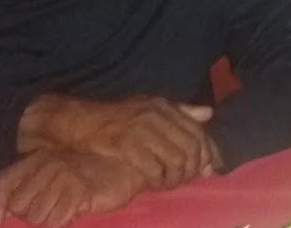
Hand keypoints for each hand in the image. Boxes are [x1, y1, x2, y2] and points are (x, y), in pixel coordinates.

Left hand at [0, 148, 144, 227]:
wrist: (127, 166)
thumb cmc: (91, 173)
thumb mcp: (56, 174)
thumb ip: (29, 191)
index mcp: (38, 158)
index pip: (3, 182)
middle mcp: (47, 164)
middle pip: (19, 206)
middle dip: (33, 214)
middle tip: (54, 207)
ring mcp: (62, 176)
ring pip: (37, 217)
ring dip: (51, 219)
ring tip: (67, 208)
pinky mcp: (77, 191)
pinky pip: (56, 221)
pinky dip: (64, 221)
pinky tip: (76, 212)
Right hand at [18, 95, 221, 190]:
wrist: (82, 123)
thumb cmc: (119, 118)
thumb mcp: (150, 107)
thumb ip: (181, 110)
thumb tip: (208, 113)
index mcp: (164, 106)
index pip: (198, 132)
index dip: (207, 154)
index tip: (208, 169)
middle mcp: (156, 116)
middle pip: (190, 149)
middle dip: (192, 169)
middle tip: (186, 179)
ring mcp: (142, 130)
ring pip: (175, 161)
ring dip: (175, 177)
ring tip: (169, 183)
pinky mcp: (128, 146)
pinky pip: (154, 169)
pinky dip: (158, 180)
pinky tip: (153, 183)